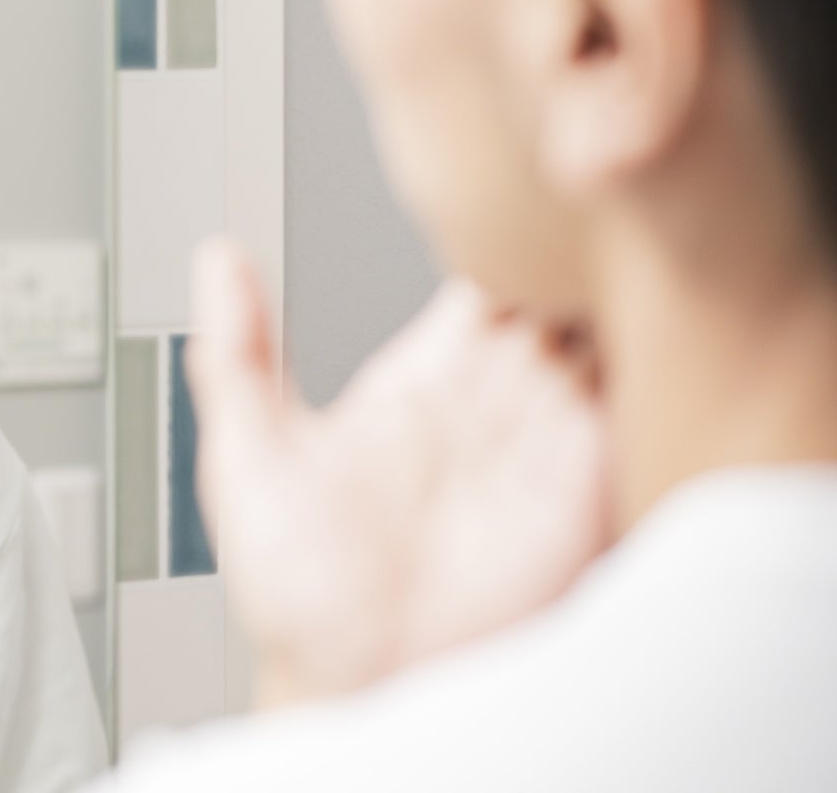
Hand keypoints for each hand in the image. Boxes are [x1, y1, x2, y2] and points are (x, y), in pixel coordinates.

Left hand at [186, 237, 610, 706]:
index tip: (514, 176)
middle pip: (554, 298)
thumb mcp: (248, 452)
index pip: (479, 285)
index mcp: (416, 387)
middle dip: (572, 250)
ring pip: (602, 343)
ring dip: (615, 298)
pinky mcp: (583, 492)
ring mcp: (542, 445)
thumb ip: (238, 352)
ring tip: (610, 246)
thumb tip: (213, 257)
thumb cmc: (295, 590)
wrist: (350, 684)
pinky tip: (639, 326)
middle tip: (578, 197)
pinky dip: (646, 367)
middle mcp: (488, 408)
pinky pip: (631, 413)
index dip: (501, 230)